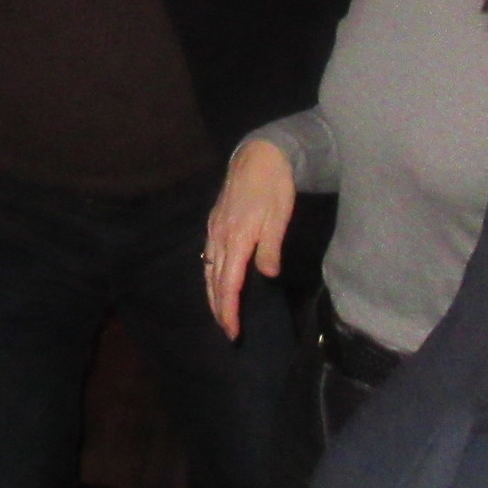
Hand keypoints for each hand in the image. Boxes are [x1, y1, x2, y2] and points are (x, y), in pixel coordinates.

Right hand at [204, 139, 295, 338]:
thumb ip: (270, 248)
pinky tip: (215, 282)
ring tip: (220, 314)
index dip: (230, 309)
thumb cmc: (274, 186)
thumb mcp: (279, 217)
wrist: (258, 155)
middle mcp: (220, 236)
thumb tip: (267, 275)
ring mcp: (214, 229)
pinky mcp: (214, 222)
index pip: (229, 283)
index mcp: (237, 237)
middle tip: (227, 331)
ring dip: (212, 295)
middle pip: (214, 281)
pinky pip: (208, 256)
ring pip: (208, 270)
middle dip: (219, 308)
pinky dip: (210, 276)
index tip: (232, 330)